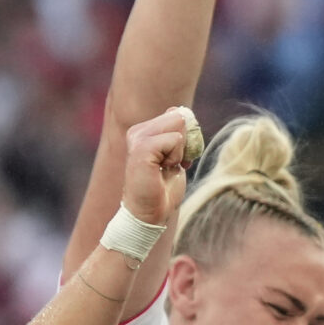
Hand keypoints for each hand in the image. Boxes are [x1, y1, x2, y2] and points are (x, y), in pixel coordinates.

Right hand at [118, 106, 199, 228]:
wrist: (150, 212)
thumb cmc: (163, 188)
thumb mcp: (175, 155)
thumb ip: (177, 133)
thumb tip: (181, 112)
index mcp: (143, 131)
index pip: (177, 115)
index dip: (186, 139)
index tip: (175, 159)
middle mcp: (137, 131)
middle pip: (179, 117)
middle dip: (184, 143)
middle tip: (170, 164)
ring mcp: (137, 138)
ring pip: (178, 127)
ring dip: (180, 152)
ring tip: (165, 167)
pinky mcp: (142, 148)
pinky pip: (175, 140)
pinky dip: (176, 157)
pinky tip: (162, 169)